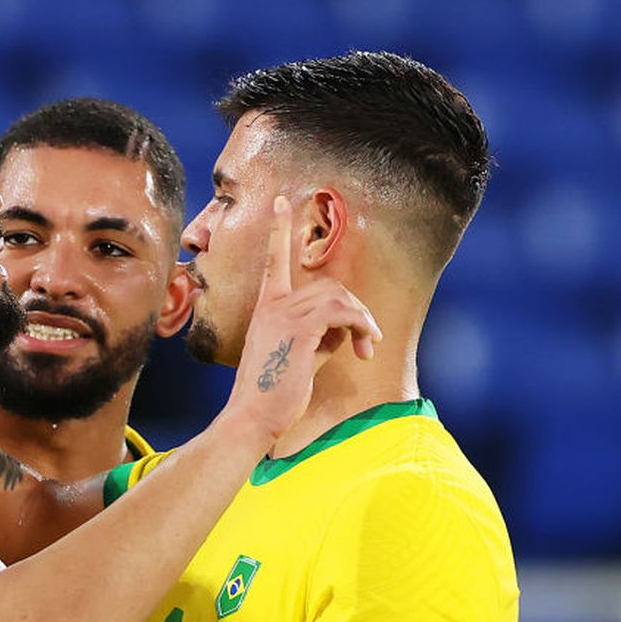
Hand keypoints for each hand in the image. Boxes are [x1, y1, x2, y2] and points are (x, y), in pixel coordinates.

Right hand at [225, 195, 380, 442]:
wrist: (252, 419)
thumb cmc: (273, 396)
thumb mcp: (298, 359)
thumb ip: (318, 338)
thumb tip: (344, 332)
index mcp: (266, 311)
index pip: (273, 262)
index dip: (279, 230)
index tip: (282, 202)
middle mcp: (273, 308)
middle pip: (328, 285)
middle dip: (356, 311)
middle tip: (367, 343)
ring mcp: (284, 317)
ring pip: (338, 297)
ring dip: (362, 321)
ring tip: (367, 349)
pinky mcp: (299, 332)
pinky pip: (341, 313)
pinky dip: (360, 326)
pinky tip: (363, 348)